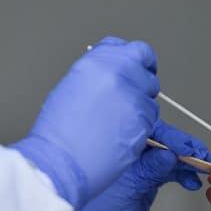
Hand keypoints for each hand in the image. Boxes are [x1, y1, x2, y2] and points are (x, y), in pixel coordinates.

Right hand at [12, 37, 159, 210]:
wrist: (60, 160)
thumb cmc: (58, 130)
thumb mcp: (73, 85)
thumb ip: (100, 73)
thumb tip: (115, 73)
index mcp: (100, 61)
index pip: (135, 49)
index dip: (137, 60)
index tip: (137, 67)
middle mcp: (120, 75)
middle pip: (147, 71)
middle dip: (140, 83)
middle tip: (125, 99)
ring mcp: (134, 98)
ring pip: (151, 99)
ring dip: (140, 108)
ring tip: (115, 122)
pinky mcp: (143, 123)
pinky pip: (151, 121)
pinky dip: (140, 127)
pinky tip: (118, 135)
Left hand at [31, 120, 210, 210]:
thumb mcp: (123, 196)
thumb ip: (145, 173)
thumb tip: (167, 153)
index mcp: (109, 153)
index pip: (143, 132)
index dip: (170, 137)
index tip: (190, 147)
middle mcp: (119, 159)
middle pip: (155, 141)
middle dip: (181, 146)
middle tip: (203, 156)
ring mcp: (129, 172)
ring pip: (162, 157)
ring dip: (184, 161)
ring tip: (203, 168)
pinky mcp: (138, 186)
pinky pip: (162, 172)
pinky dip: (178, 173)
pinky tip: (190, 179)